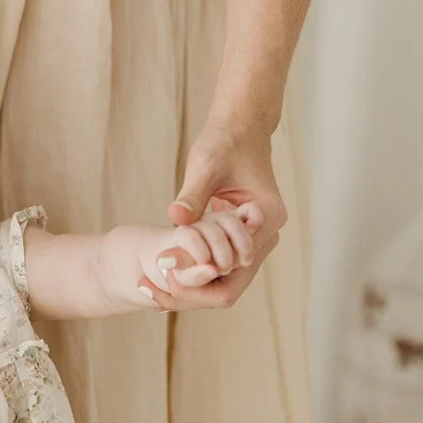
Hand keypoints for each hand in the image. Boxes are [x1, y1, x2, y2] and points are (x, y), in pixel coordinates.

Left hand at [159, 123, 287, 310]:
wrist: (239, 130)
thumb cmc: (223, 143)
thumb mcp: (204, 168)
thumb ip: (191, 196)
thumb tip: (175, 219)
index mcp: (266, 216)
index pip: (235, 265)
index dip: (199, 274)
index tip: (164, 269)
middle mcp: (269, 232)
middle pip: (234, 281)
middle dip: (195, 289)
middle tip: (152, 292)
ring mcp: (260, 237)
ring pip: (229, 279)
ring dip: (194, 284)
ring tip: (154, 287)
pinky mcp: (246, 237)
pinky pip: (223, 265)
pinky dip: (197, 271)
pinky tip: (166, 276)